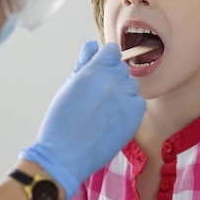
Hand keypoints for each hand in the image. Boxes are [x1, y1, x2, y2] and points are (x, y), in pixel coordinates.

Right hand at [19, 41, 144, 199]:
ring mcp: (125, 97)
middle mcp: (112, 80)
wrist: (65, 155)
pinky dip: (130, 109)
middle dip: (112, 79)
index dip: (107, 60)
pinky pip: (138, 103)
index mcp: (93, 70)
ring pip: (131, 86)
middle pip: (122, 69)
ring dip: (122, 94)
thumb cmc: (61, 122)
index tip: (102, 72)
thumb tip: (92, 45)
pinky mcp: (135, 114)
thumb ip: (83, 63)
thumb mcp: (69, 87)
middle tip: (98, 98)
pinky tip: (114, 120)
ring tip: (104, 112)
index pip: (112, 51)